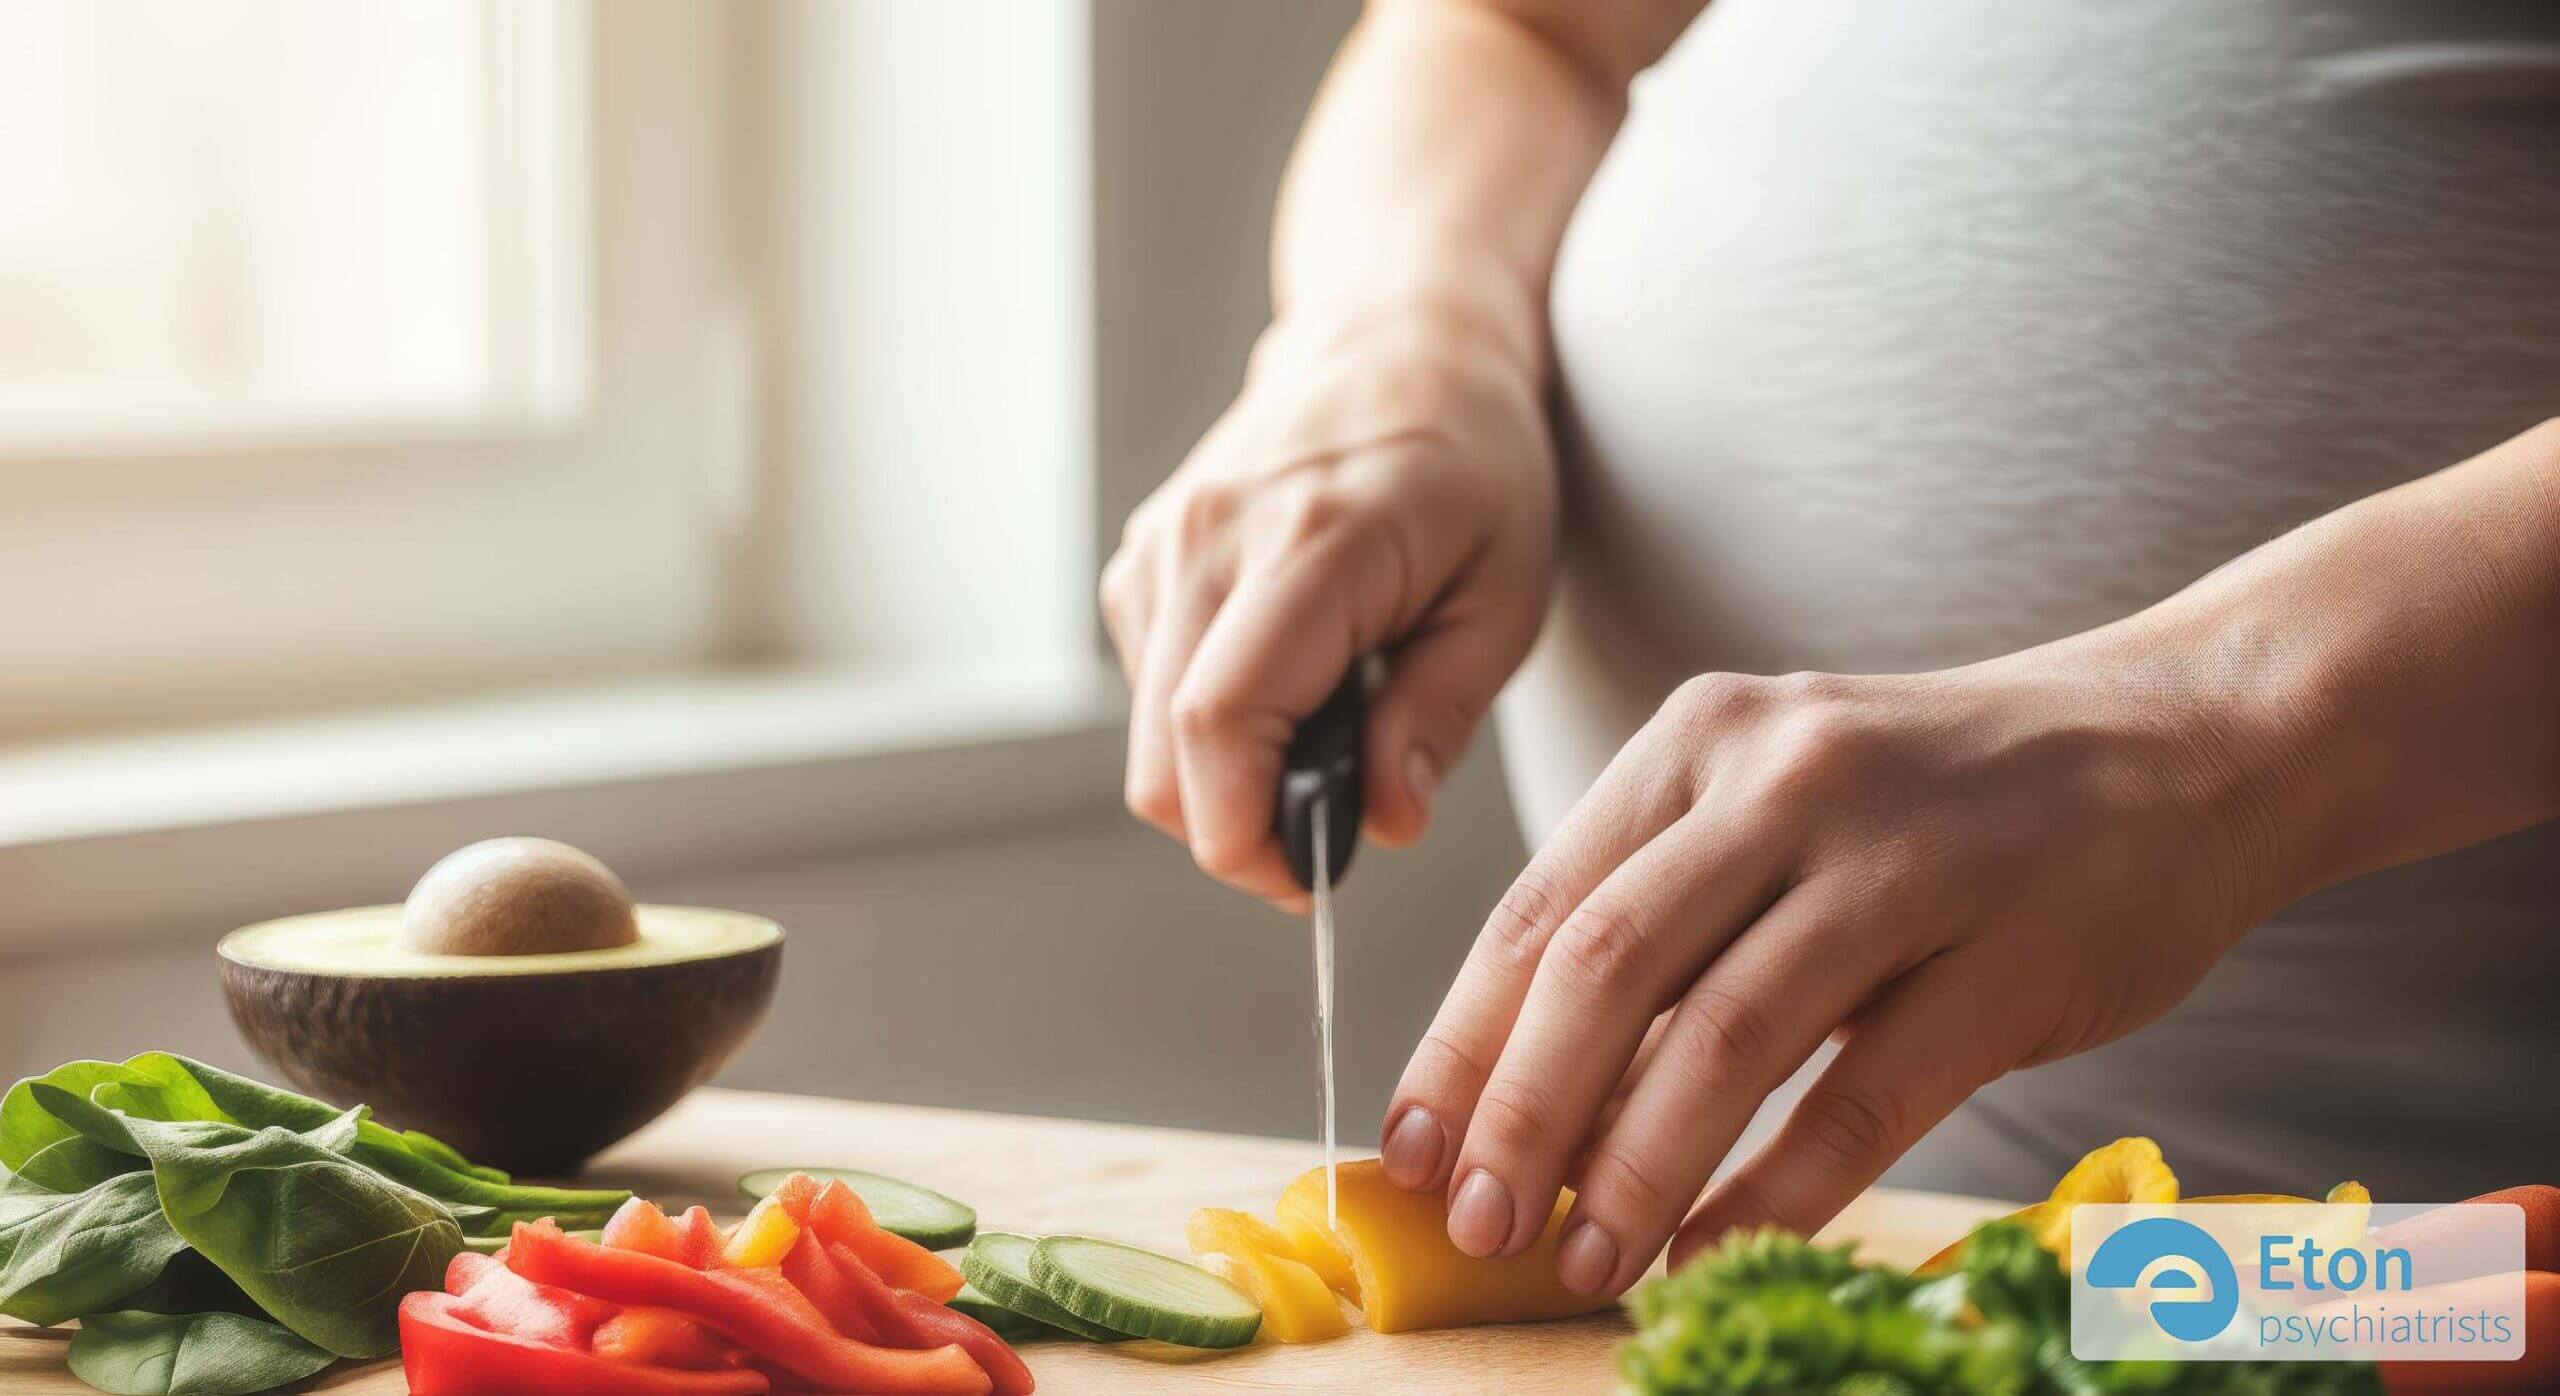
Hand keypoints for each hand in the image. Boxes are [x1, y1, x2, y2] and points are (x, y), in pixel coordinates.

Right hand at [1101, 303, 1556, 904]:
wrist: (1402, 341)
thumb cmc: (1475, 465)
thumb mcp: (1506, 596)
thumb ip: (1439, 716)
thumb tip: (1382, 824)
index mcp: (1312, 544)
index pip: (1220, 721)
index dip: (1245, 834)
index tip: (1309, 879)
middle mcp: (1210, 539)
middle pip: (1163, 756)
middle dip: (1236, 834)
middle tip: (1326, 842)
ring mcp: (1163, 543)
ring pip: (1146, 737)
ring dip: (1222, 780)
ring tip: (1323, 741)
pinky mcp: (1143, 557)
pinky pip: (1147, 690)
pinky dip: (1203, 727)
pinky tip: (1284, 686)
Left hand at [1378, 635, 2310, 1294]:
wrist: (2186, 740)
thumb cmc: (1949, 794)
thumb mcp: (1782, 794)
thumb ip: (1667, 910)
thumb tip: (1532, 1084)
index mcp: (1700, 740)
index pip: (1539, 908)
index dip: (1460, 1042)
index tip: (1411, 1150)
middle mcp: (1782, 780)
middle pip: (1605, 970)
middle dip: (1521, 1115)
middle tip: (1481, 1225)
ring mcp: (1901, 862)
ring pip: (1723, 1040)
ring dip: (1635, 1170)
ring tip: (1585, 1260)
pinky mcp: (2006, 956)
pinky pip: (1862, 1098)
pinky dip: (1777, 1191)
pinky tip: (1720, 1250)